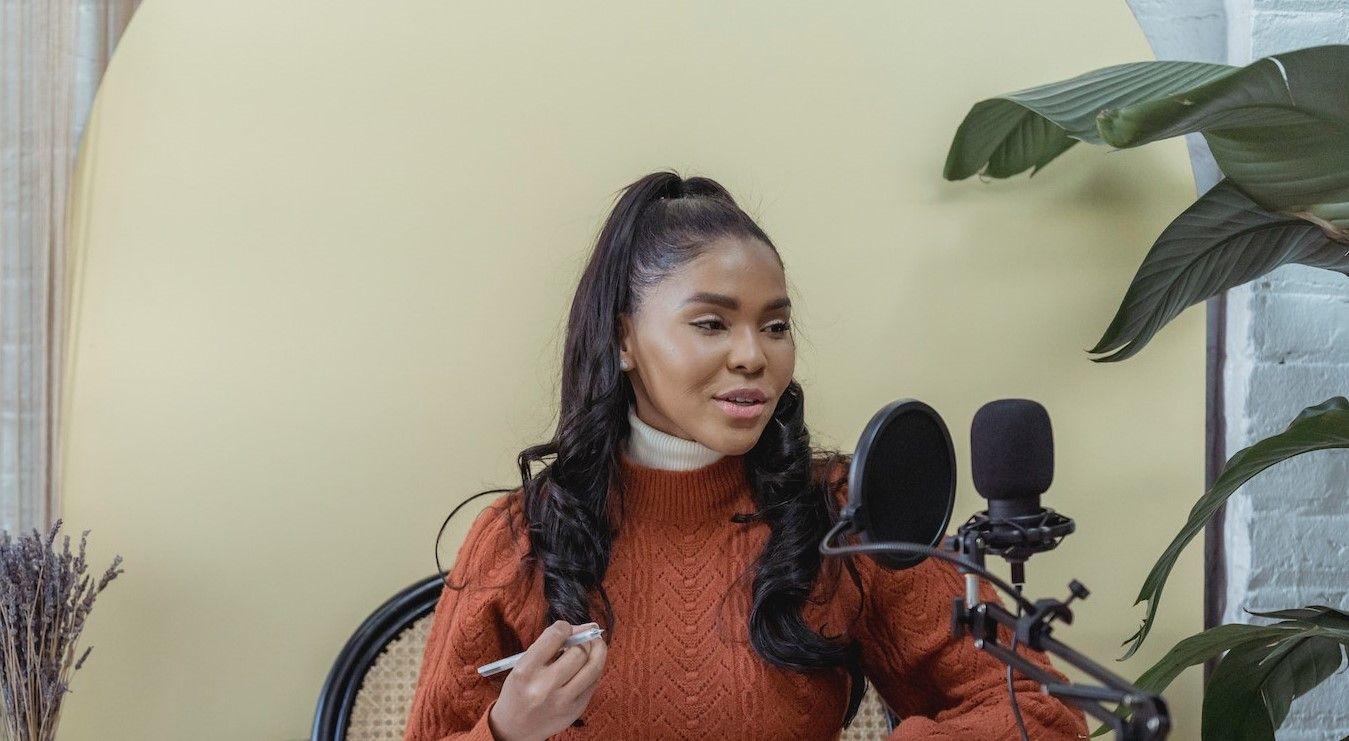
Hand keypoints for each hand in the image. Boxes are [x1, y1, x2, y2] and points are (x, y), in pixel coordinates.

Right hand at [487, 620, 606, 740]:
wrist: (515, 728)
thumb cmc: (519, 690)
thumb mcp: (522, 665)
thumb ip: (548, 645)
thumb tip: (585, 626)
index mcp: (525, 671)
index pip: (555, 636)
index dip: (565, 626)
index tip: (566, 628)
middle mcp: (545, 687)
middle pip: (578, 652)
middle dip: (582, 640)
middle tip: (580, 638)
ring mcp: (563, 701)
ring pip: (593, 666)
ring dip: (597, 650)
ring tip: (594, 644)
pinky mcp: (576, 710)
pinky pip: (594, 682)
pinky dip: (595, 668)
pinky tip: (589, 663)